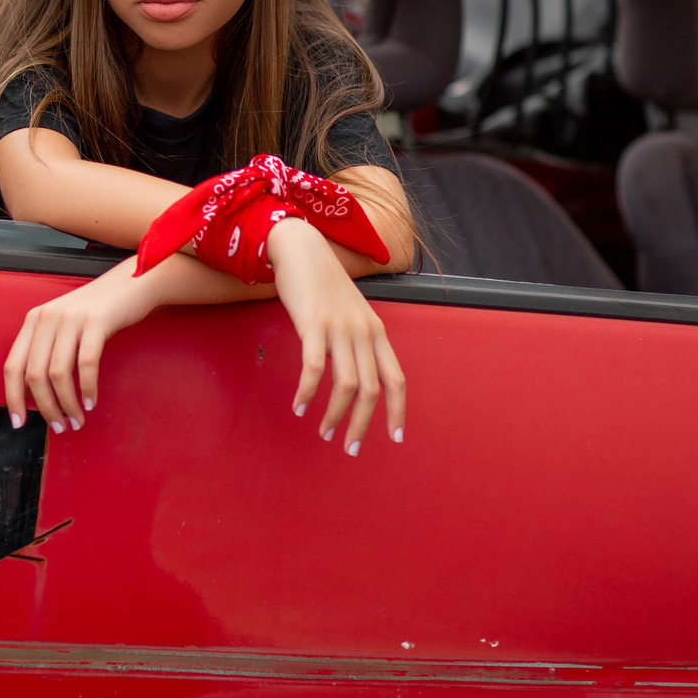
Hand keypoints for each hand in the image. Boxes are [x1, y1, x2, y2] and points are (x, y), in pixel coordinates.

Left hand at [3, 257, 157, 432]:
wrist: (131, 284)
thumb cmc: (97, 311)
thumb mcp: (63, 326)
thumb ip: (45, 351)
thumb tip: (32, 394)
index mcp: (34, 320)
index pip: (12, 366)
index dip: (13, 398)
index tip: (19, 422)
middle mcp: (47, 317)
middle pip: (34, 374)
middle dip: (45, 408)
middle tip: (58, 427)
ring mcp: (71, 317)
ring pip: (58, 374)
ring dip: (66, 404)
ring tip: (76, 420)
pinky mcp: (96, 320)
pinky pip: (86, 364)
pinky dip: (88, 388)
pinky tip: (91, 402)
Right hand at [267, 217, 405, 453]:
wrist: (301, 248)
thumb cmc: (323, 284)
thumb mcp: (351, 313)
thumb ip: (357, 341)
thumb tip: (359, 376)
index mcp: (376, 331)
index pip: (396, 379)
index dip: (398, 411)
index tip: (395, 437)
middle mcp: (363, 331)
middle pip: (371, 390)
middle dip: (362, 425)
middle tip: (350, 448)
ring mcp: (339, 327)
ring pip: (346, 385)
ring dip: (335, 416)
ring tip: (324, 432)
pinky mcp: (313, 323)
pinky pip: (314, 367)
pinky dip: (307, 392)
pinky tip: (299, 406)